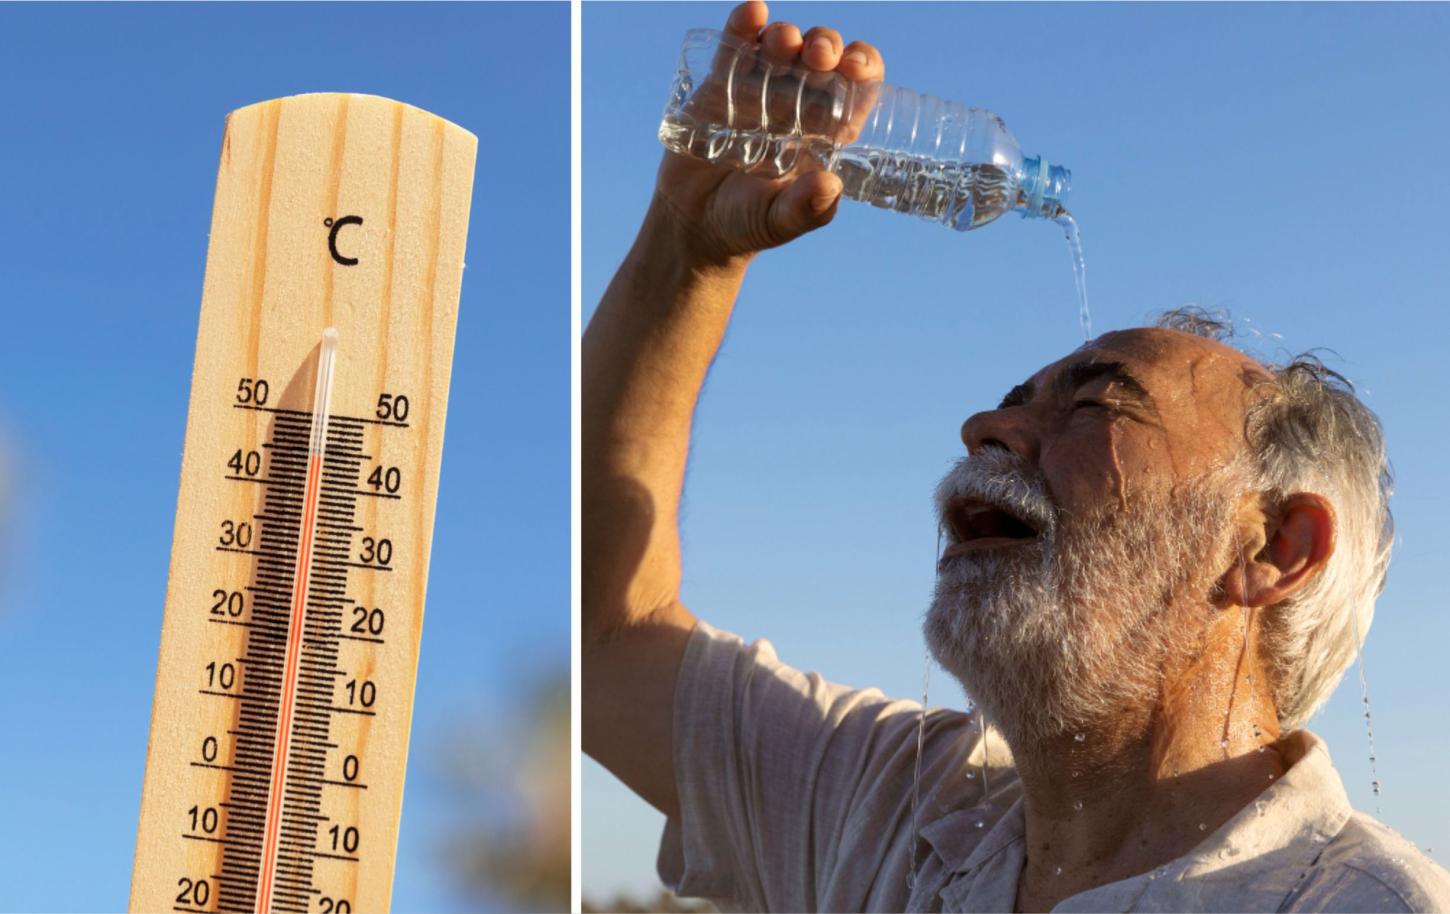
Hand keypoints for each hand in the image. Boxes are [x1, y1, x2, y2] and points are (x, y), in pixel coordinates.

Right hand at [654, 1, 885, 261]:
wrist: (694, 223)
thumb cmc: (749, 224)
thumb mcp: (781, 222)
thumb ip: (807, 209)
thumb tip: (830, 184)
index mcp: (826, 129)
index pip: (857, 86)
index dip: (863, 66)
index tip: (854, 66)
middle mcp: (798, 102)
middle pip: (822, 57)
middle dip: (825, 44)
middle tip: (817, 54)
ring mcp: (760, 89)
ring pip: (782, 46)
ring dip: (787, 35)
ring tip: (781, 43)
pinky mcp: (721, 84)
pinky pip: (735, 46)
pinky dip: (744, 24)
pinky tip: (753, 13)